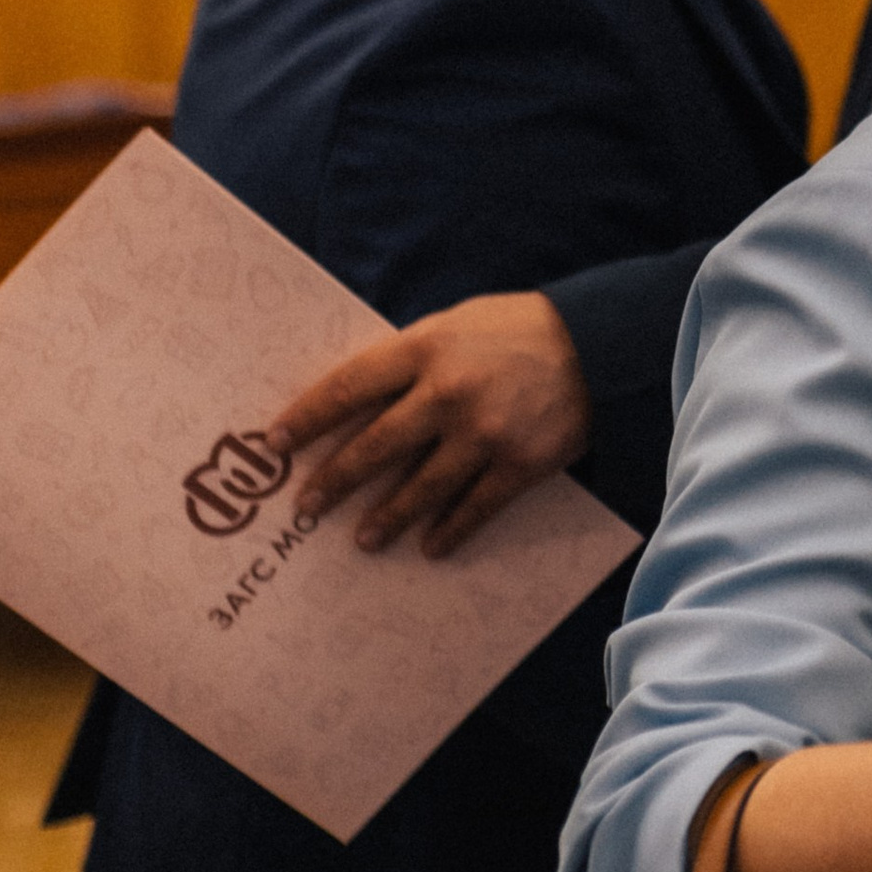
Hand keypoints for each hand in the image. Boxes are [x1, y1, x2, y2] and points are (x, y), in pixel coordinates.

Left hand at [274, 292, 593, 557]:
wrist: (595, 342)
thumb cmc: (514, 329)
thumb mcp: (452, 325)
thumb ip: (409, 360)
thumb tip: (358, 401)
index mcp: (424, 350)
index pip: (348, 388)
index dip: (307, 418)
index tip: (275, 443)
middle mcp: (447, 394)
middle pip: (374, 447)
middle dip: (334, 481)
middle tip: (306, 508)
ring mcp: (484, 433)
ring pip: (420, 488)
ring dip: (385, 517)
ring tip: (362, 539)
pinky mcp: (519, 464)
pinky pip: (475, 507)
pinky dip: (450, 530)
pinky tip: (429, 546)